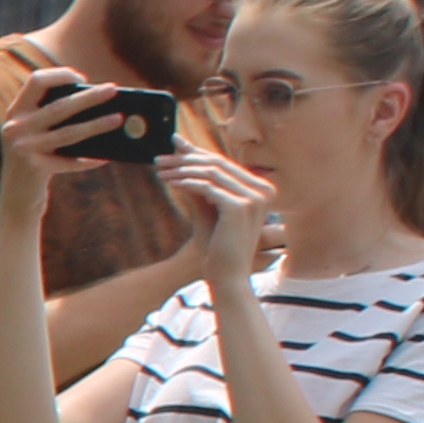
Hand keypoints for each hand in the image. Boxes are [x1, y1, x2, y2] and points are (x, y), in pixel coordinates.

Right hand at [0, 63, 132, 229]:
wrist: (16, 196)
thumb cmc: (37, 157)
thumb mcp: (37, 132)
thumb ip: (54, 116)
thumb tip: (100, 103)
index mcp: (16, 111)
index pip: (37, 80)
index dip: (61, 75)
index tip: (83, 79)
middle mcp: (15, 127)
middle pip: (59, 106)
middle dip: (89, 97)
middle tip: (113, 90)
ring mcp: (22, 148)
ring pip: (68, 133)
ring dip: (96, 125)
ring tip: (118, 119)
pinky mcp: (33, 169)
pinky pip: (69, 162)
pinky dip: (88, 160)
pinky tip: (105, 158)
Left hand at [153, 148, 277, 280]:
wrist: (227, 276)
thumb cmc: (218, 246)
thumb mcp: (209, 208)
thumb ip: (200, 183)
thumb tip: (182, 155)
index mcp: (262, 188)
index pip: (224, 163)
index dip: (197, 153)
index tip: (173, 146)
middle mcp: (264, 190)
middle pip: (217, 164)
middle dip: (185, 158)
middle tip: (159, 159)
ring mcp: (255, 197)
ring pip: (210, 172)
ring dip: (181, 170)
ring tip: (159, 172)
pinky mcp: (240, 207)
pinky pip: (207, 187)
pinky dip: (185, 182)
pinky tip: (169, 183)